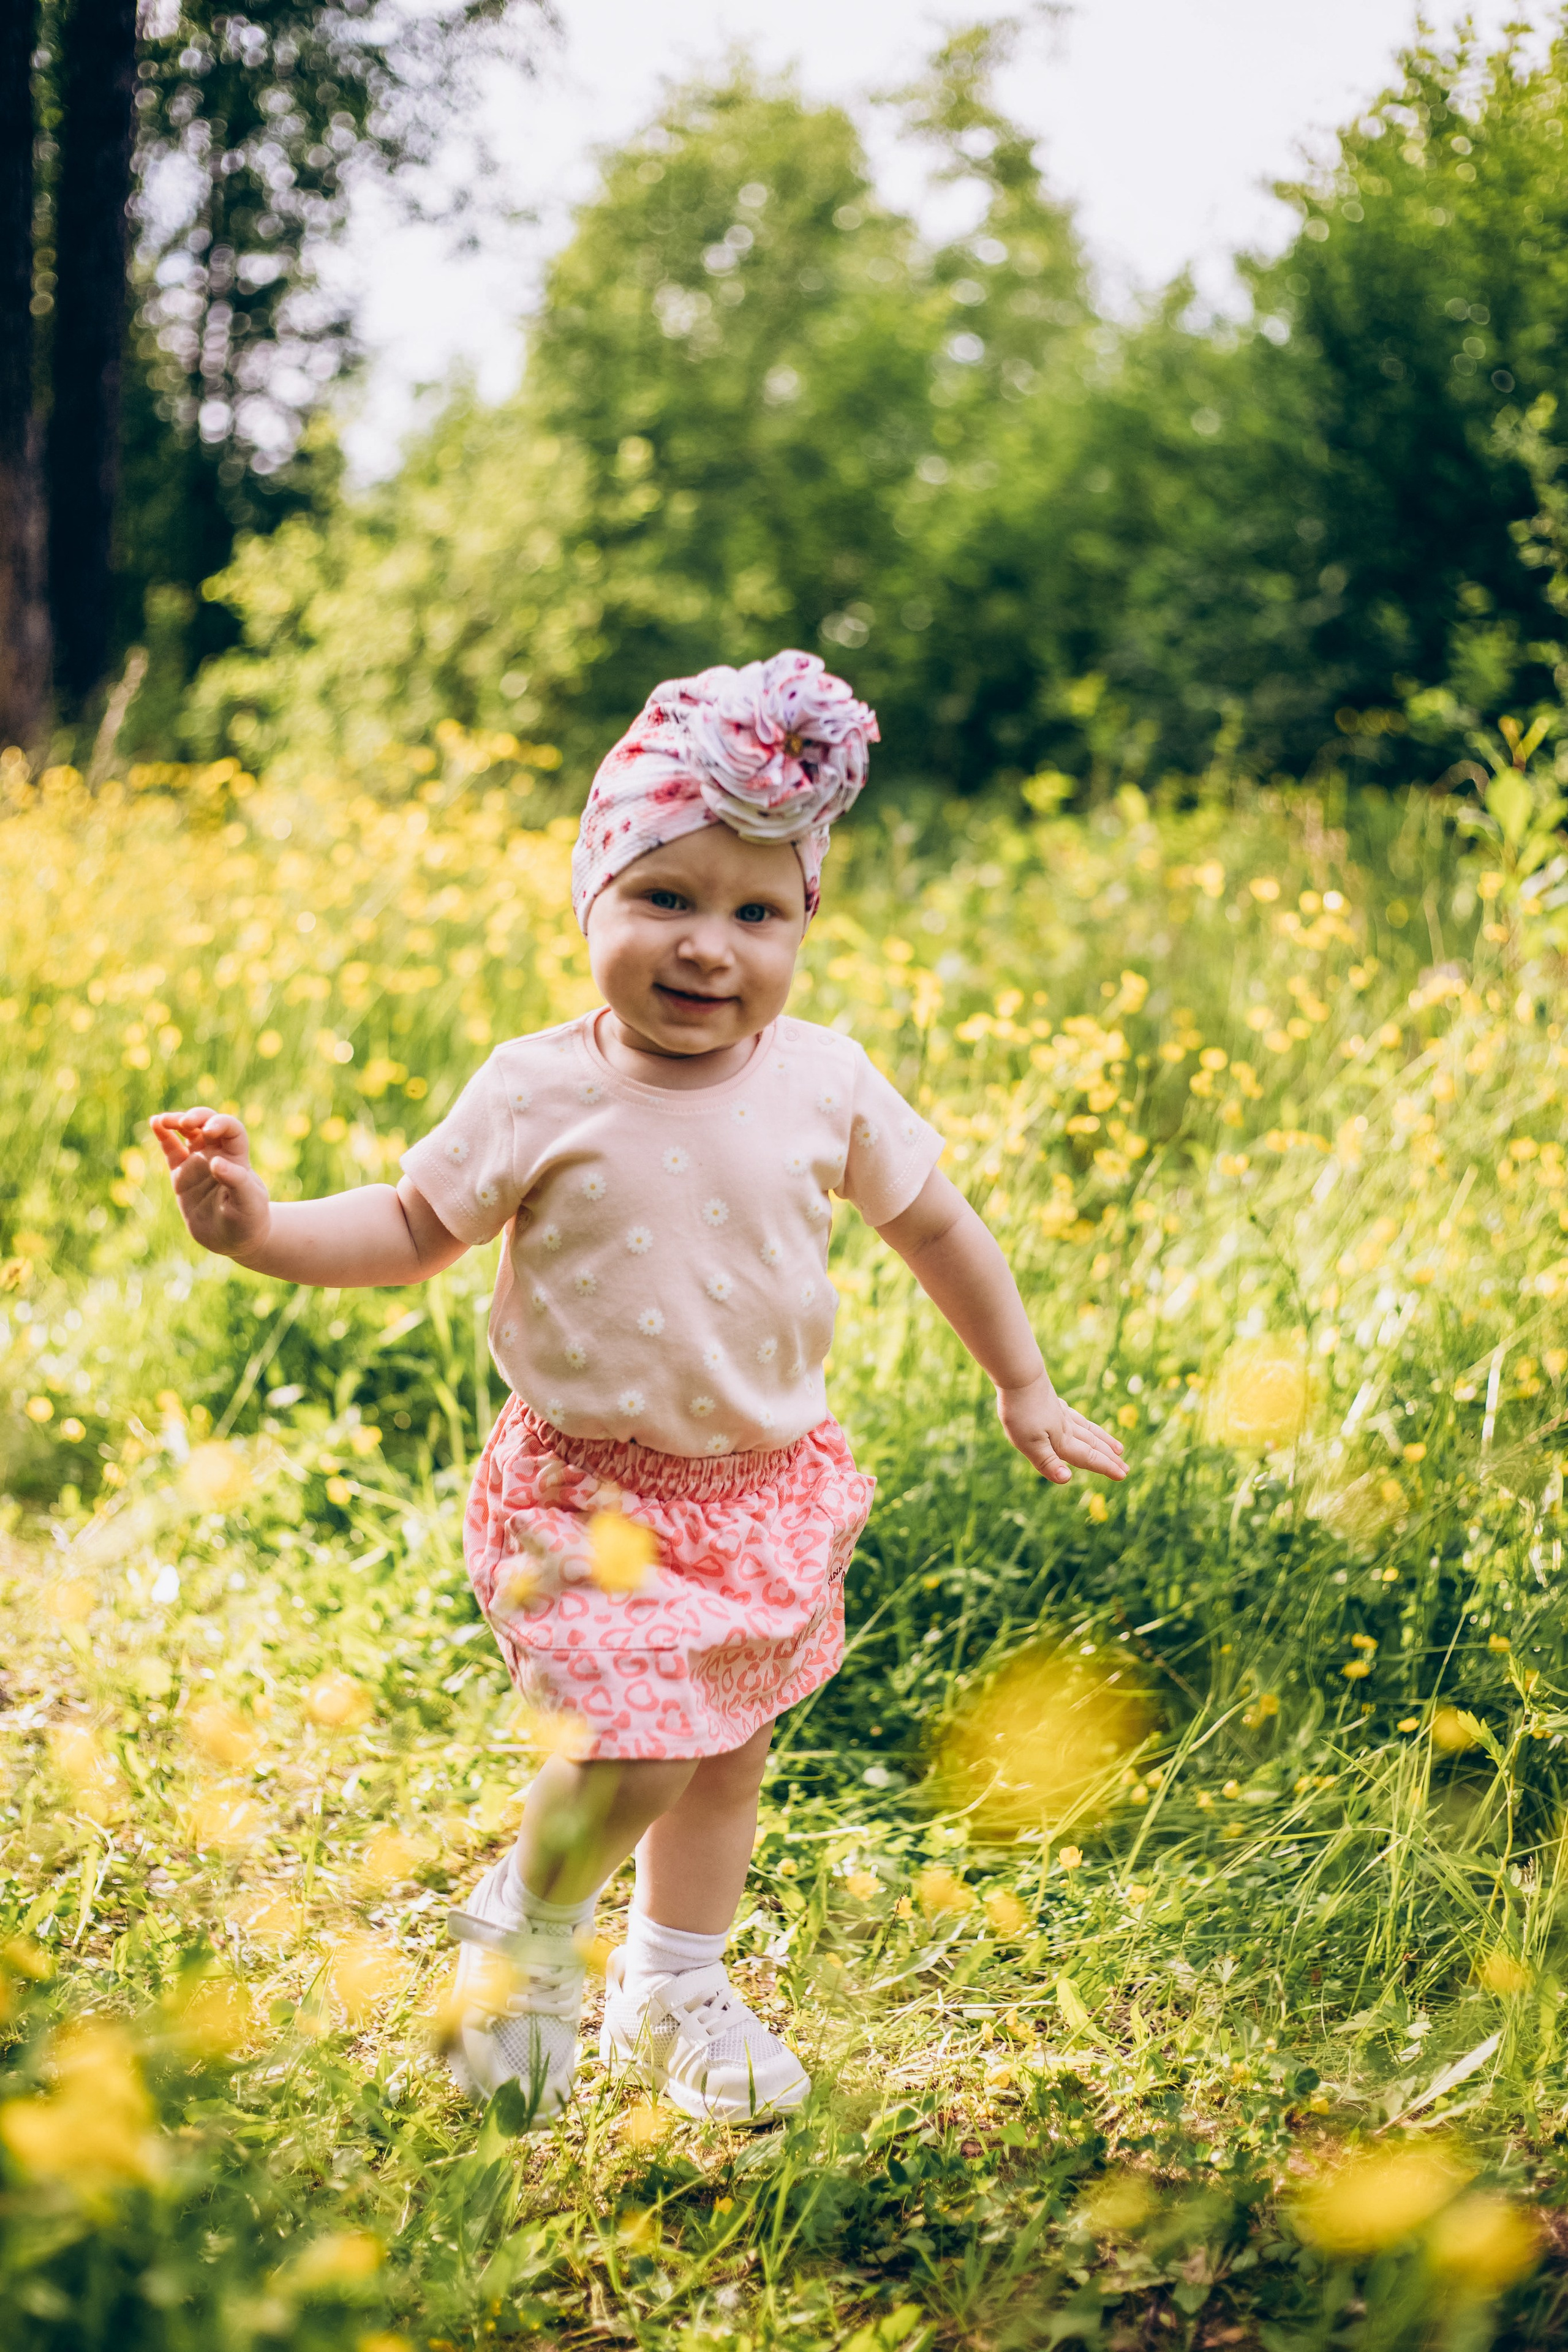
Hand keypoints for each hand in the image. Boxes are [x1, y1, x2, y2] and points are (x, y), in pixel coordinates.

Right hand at [150, 1107, 272, 1262]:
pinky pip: (171, 1150)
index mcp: (237, 1157)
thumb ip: (236, 1181)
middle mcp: (217, 1154)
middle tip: (185, 1123)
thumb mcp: (248, 1203)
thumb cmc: (248, 1220)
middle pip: (208, 1122)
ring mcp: (198, 1163)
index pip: (232, 1129)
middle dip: (196, 1117)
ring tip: (162, 1120)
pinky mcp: (181, 1175)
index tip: (209, 1131)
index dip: (221, 1123)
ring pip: (187, 1132)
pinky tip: (155, 1123)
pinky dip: (163, 1136)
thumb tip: (215, 1162)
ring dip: (176, 1121)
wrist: (233, 1240)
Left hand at [996, 1369, 1128, 1485]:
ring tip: (1117, 1448)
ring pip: (1088, 1430)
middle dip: (1109, 1458)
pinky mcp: (1053, 1402)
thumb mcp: (1029, 1444)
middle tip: (1125, 1467)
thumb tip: (1068, 1479)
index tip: (1122, 1475)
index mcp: (1062, 1440)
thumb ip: (1049, 1463)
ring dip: (1103, 1441)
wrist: (1018, 1376)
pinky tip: (1081, 1422)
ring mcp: (1061, 1413)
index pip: (1088, 1457)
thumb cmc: (1021, 1412)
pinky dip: (1085, 1424)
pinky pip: (1076, 1417)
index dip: (1105, 1467)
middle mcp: (1066, 1427)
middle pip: (1092, 1444)